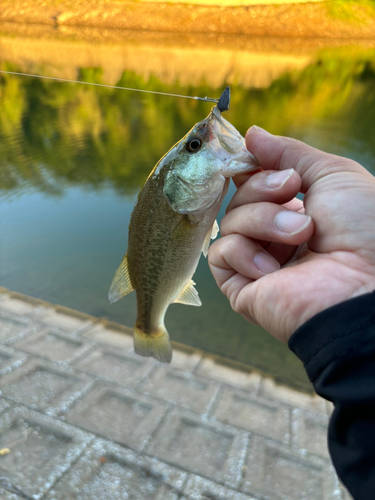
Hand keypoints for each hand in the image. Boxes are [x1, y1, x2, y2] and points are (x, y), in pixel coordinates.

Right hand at [208, 126, 374, 343]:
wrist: (367, 284)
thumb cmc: (364, 228)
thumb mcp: (332, 174)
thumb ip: (288, 153)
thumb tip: (251, 134)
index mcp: (295, 212)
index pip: (253, 183)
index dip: (250, 169)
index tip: (257, 157)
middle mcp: (274, 237)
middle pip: (237, 199)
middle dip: (261, 189)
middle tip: (291, 190)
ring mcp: (258, 263)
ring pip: (228, 222)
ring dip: (262, 221)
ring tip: (301, 235)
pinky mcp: (242, 288)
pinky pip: (220, 254)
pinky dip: (245, 252)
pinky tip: (274, 268)